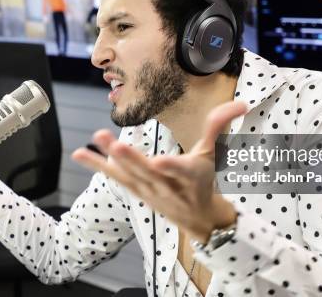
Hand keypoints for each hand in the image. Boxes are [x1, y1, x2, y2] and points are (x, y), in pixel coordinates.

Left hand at [72, 101, 246, 241]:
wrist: (196, 218)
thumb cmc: (204, 180)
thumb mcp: (213, 154)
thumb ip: (219, 126)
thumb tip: (241, 103)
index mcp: (190, 176)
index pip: (183, 170)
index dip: (171, 167)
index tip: (159, 161)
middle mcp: (168, 185)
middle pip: (148, 172)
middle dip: (132, 160)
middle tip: (116, 145)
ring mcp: (149, 190)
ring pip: (129, 175)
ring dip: (111, 158)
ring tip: (97, 139)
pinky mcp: (136, 190)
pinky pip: (115, 177)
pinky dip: (98, 165)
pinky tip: (79, 153)